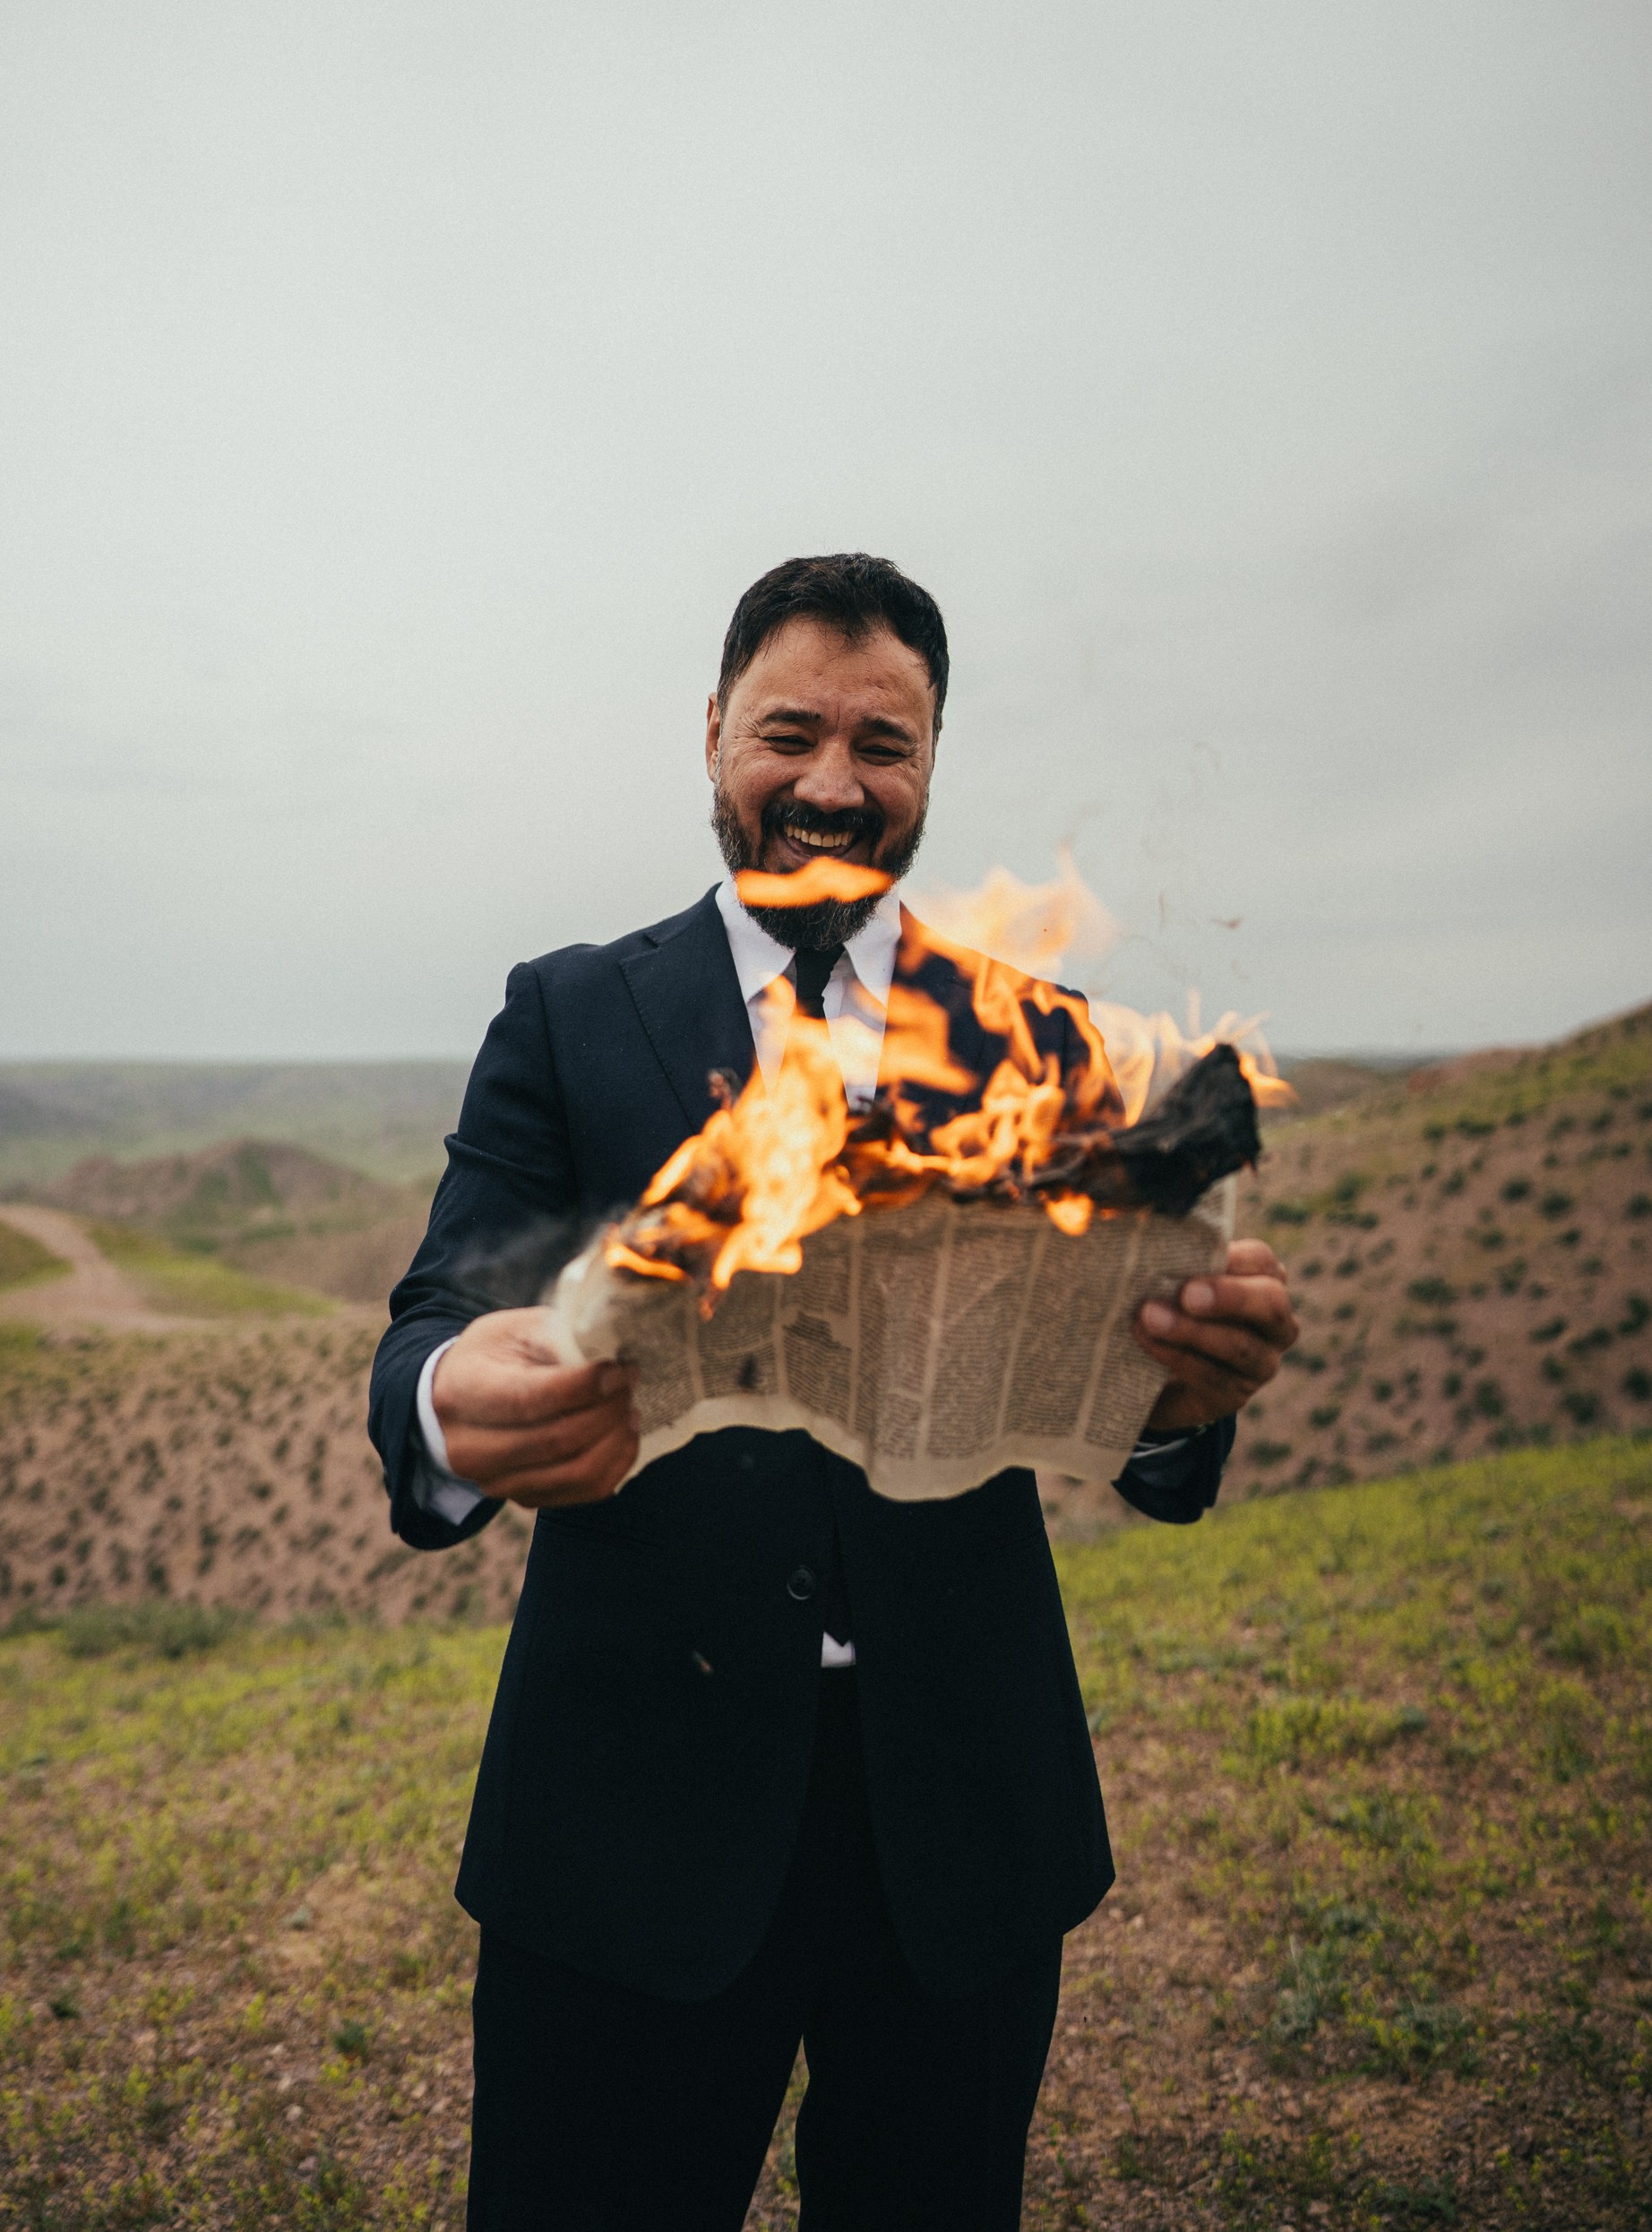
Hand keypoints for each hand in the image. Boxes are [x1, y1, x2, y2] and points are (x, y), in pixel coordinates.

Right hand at [432, 1308, 639, 1507]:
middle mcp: (470, 1448)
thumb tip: (609, 1360)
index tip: (618, 1369)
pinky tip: (623, 1434)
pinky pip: (584, 1492)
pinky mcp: (522, 1498)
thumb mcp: (516, 1328)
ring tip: (628, 1408)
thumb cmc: (492, 1355)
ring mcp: (494, 1481)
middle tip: (628, 1384)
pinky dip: (615, 1464)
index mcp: (461, 1393)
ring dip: (615, 1439)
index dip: (583, 1386)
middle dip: (606, 1411)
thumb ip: (558, 1338)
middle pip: (556, 1441)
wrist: (459, 1394)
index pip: (529, 1400)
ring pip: (575, 1473)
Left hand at [1134, 1239, 1297, 1432]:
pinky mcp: (1235, 1397)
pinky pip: (1213, 1378)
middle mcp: (1275, 1324)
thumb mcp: (1170, 1278)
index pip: (1262, 1261)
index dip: (1233, 1257)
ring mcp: (1260, 1364)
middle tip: (1187, 1294)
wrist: (1147, 1375)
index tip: (1194, 1253)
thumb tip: (1131, 1221)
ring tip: (1149, 1317)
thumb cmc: (1165, 1307)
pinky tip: (1147, 1341)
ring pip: (1240, 1346)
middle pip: (1271, 1304)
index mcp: (1264, 1282)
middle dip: (1229, 1297)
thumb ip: (1170, 1256)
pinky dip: (1177, 1357)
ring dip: (1192, 1331)